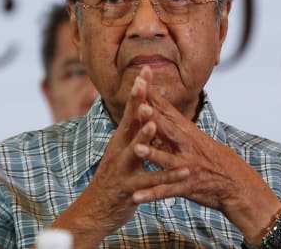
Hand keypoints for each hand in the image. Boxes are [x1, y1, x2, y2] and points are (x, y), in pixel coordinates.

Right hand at [46, 67, 189, 248]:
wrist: (95, 210)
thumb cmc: (114, 176)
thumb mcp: (121, 150)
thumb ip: (133, 129)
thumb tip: (144, 105)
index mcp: (122, 138)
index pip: (131, 109)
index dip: (138, 90)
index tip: (146, 69)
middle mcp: (120, 149)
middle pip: (129, 123)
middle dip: (137, 104)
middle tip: (143, 86)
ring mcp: (123, 169)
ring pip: (135, 151)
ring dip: (144, 137)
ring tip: (153, 124)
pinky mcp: (130, 189)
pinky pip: (152, 182)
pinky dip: (168, 177)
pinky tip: (184, 172)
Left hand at [130, 86, 280, 243]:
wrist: (237, 183)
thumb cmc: (213, 158)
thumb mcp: (196, 137)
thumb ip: (176, 125)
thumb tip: (160, 109)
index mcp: (188, 132)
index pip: (168, 110)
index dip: (154, 97)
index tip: (141, 81)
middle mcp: (188, 146)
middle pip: (168, 129)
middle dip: (153, 118)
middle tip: (140, 106)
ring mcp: (188, 166)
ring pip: (167, 160)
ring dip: (152, 155)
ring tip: (136, 149)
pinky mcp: (188, 186)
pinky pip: (167, 191)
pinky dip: (152, 194)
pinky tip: (137, 197)